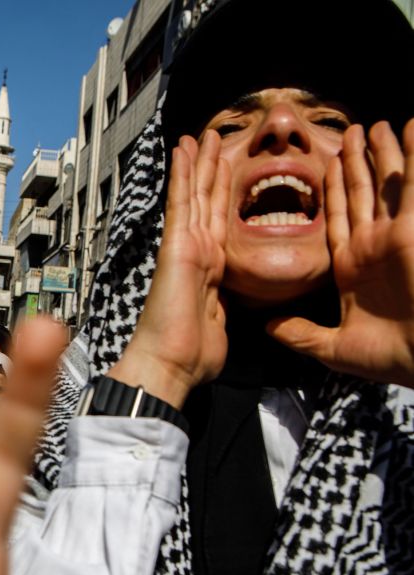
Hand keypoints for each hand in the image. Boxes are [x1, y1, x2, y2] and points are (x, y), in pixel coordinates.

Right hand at [110, 132, 230, 407]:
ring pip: (195, 195)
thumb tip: (228, 306)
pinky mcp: (177, 247)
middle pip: (206, 202)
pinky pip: (181, 203)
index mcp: (209, 270)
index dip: (221, 195)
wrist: (171, 365)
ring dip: (199, 162)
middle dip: (211, 170)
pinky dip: (183, 174)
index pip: (217, 223)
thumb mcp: (223, 323)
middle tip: (215, 138)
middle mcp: (196, 253)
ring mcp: (185, 248)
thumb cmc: (193, 355)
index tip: (227, 170)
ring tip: (202, 134)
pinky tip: (184, 149)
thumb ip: (225, 305)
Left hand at [268, 121, 413, 386]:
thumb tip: (267, 327)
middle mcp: (376, 245)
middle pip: (365, 193)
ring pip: (388, 184)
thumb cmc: (390, 358)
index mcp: (353, 265)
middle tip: (353, 131)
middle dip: (359, 163)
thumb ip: (300, 332)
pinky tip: (411, 130)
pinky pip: (413, 188)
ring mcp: (398, 236)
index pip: (339, 216)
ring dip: (384, 154)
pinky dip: (413, 159)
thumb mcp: (333, 346)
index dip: (335, 190)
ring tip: (378, 124)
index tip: (328, 164)